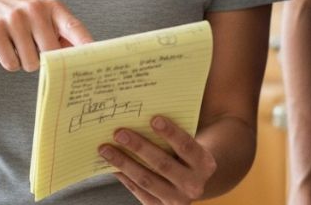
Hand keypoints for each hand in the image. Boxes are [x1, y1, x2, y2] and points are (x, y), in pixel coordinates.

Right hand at [0, 0, 92, 70]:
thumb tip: (82, 59)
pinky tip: (7, 47)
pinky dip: (11, 63)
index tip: (96, 58)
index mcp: (53, 7)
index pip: (74, 27)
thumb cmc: (24, 17)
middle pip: (52, 53)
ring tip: (20, 46)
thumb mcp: (45, 17)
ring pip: (31, 63)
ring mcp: (14, 19)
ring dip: (26, 63)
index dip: (86, 44)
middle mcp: (35, 9)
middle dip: (46, 60)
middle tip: (36, 49)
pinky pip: (11, 64)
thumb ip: (64, 35)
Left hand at [100, 116, 217, 204]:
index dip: (171, 133)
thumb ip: (174, 131)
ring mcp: (176, 200)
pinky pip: (138, 191)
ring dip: (123, 163)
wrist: (193, 181)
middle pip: (163, 164)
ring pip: (146, 180)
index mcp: (205, 164)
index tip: (153, 119)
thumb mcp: (189, 142)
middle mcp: (194, 185)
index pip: (187, 146)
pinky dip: (123, 176)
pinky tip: (110, 165)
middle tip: (119, 132)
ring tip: (105, 148)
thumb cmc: (185, 152)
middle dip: (139, 147)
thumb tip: (143, 113)